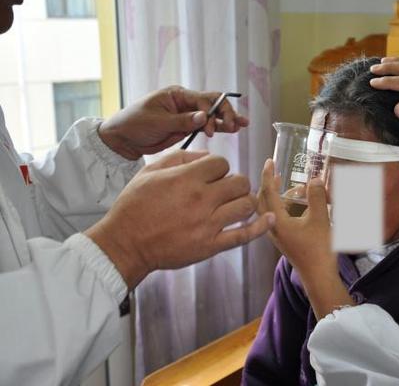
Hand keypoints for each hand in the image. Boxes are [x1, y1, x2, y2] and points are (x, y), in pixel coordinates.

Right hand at [86, 151, 274, 288]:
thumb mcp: (151, 171)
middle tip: (225, 190)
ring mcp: (209, 224)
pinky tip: (269, 219)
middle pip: (239, 182)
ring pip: (246, 205)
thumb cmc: (134, 206)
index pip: (222, 163)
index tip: (211, 176)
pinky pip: (244, 235)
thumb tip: (207, 155)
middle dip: (235, 183)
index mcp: (187, 179)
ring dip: (245, 201)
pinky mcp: (212, 245)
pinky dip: (261, 226)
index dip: (219, 167)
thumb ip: (181, 157)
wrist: (125, 243)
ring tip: (236, 204)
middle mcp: (202, 199)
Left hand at [98, 86, 248, 159]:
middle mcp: (185, 102)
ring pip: (213, 114)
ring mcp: (188, 115)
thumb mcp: (157, 121)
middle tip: (233, 125)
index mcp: (177, 95)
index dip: (209, 112)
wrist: (123, 139)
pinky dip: (220, 127)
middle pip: (212, 103)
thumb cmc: (134, 123)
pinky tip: (234, 129)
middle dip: (224, 113)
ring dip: (227, 119)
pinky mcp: (188, 128)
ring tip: (242, 125)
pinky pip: (208, 125)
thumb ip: (182, 121)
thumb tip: (203, 117)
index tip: (206, 128)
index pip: (201, 99)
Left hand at [258, 159, 334, 276]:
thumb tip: (314, 180)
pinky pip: (276, 217)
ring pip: (269, 210)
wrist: (319, 276)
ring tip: (288, 185)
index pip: (268, 193)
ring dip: (276, 195)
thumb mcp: (321, 219)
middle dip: (268, 185)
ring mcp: (277, 235)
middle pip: (262, 201)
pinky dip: (282, 206)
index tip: (269, 161)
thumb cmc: (319, 249)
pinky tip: (295, 203)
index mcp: (277, 221)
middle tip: (275, 172)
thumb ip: (317, 197)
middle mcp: (272, 228)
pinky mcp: (284, 240)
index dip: (268, 175)